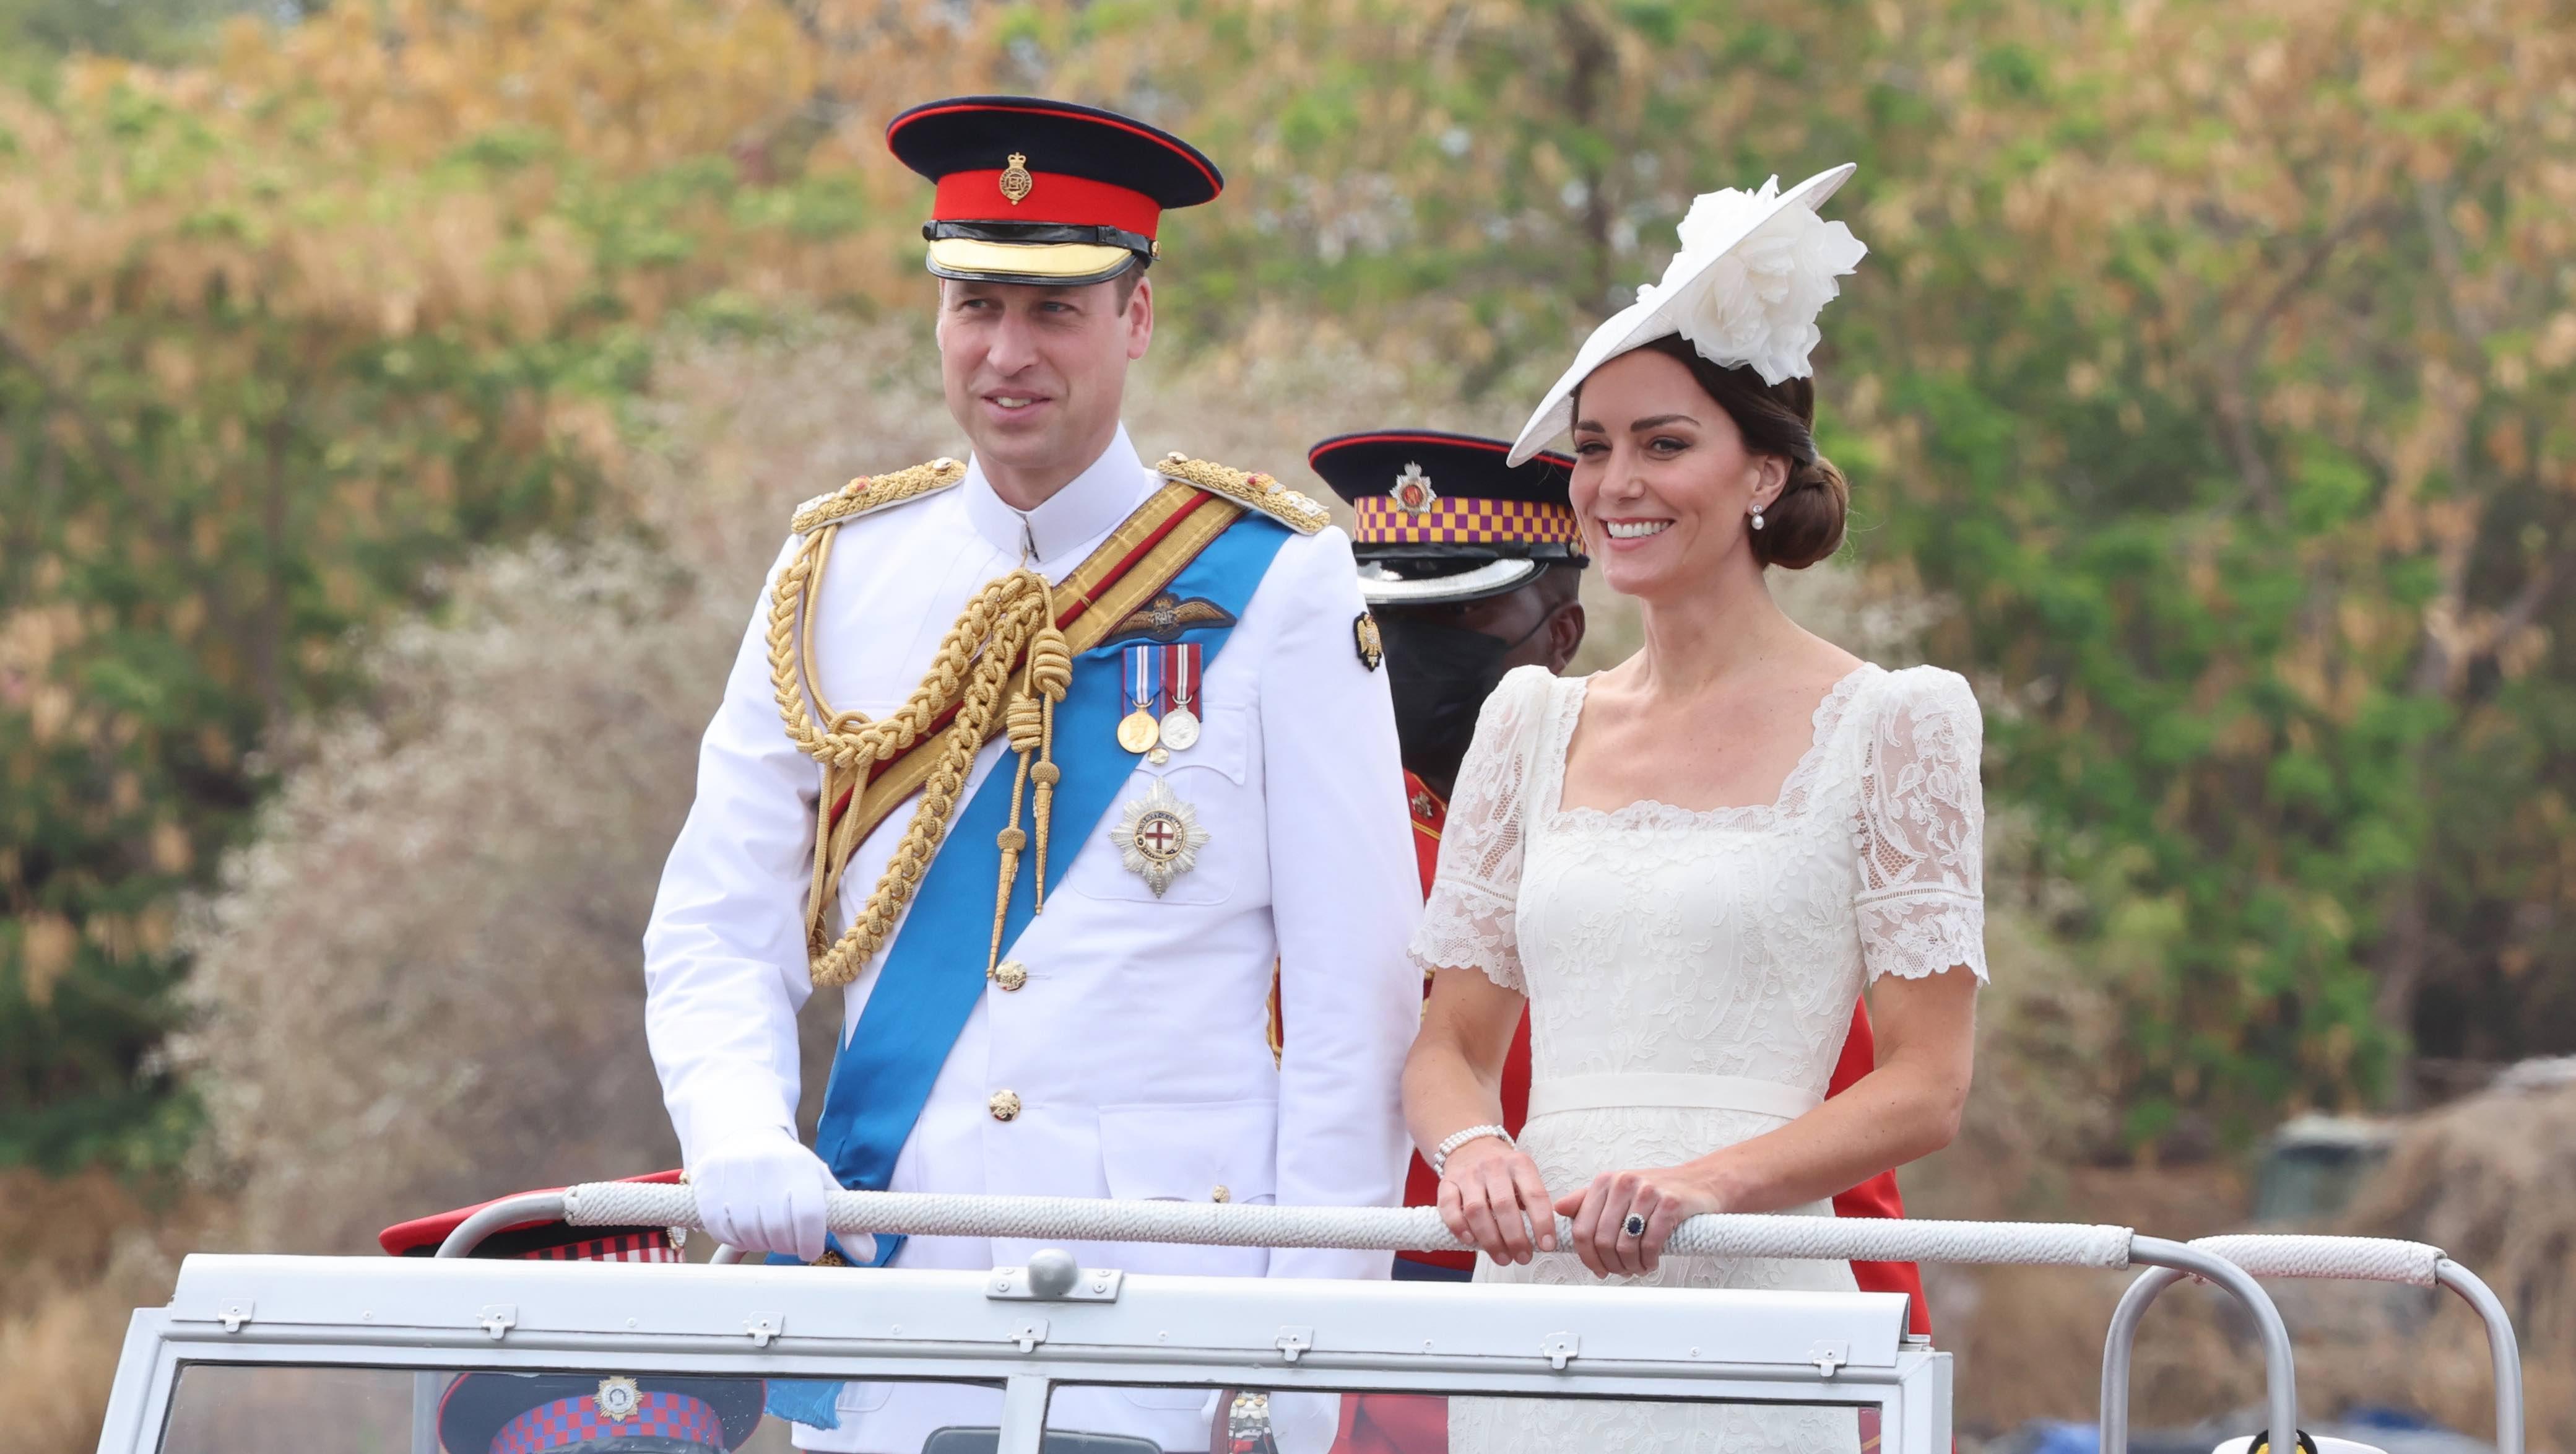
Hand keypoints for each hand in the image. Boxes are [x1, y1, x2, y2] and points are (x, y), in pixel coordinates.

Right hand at [689, 1131, 837, 1261]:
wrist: (742, 1136)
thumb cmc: (789, 1170)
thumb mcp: (820, 1187)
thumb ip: (846, 1222)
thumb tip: (868, 1255)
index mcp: (800, 1168)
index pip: (810, 1216)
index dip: (811, 1242)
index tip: (809, 1249)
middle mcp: (766, 1168)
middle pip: (777, 1230)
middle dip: (785, 1244)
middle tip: (786, 1239)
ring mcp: (734, 1175)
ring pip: (748, 1233)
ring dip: (758, 1242)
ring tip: (765, 1229)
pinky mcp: (707, 1185)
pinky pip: (720, 1230)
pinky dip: (733, 1237)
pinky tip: (742, 1225)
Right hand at [1435, 1137, 1557, 1264]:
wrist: (1470, 1145)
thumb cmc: (1503, 1171)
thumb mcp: (1523, 1175)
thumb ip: (1531, 1200)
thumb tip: (1543, 1237)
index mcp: (1519, 1164)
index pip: (1535, 1194)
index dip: (1542, 1222)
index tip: (1547, 1245)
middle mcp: (1493, 1166)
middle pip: (1504, 1205)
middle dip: (1515, 1238)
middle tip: (1523, 1258)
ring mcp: (1468, 1174)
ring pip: (1476, 1210)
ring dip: (1490, 1240)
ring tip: (1502, 1258)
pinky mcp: (1447, 1182)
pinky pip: (1448, 1206)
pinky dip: (1458, 1226)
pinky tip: (1470, 1241)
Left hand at [1553, 1165, 1721, 1277]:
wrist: (1700, 1183)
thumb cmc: (1657, 1190)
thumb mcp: (1618, 1191)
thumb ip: (1587, 1200)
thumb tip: (1558, 1210)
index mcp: (1605, 1181)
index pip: (1582, 1228)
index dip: (1587, 1256)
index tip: (1597, 1269)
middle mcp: (1623, 1183)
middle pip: (1602, 1240)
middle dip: (1610, 1264)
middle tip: (1621, 1272)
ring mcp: (1647, 1192)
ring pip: (1625, 1245)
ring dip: (1630, 1266)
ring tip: (1637, 1268)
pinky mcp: (1670, 1204)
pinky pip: (1650, 1244)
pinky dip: (1648, 1261)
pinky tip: (1651, 1262)